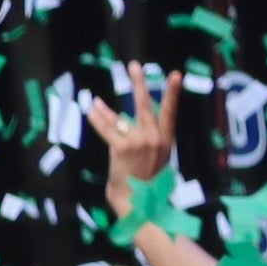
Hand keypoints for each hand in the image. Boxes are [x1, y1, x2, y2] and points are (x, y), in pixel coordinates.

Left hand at [80, 68, 176, 230]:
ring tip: (95, 101)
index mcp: (165, 139)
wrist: (140, 200)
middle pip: (144, 105)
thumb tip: (133, 117)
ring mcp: (139, 142)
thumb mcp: (157, 155)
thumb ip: (150, 135)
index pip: (170, 111)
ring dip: (104, 110)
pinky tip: (91, 112)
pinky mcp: (122, 148)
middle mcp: (154, 138)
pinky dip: (97, 119)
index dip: (172, 92)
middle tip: (134, 65)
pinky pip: (107, 129)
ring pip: (119, 117)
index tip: (175, 74)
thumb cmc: (147, 178)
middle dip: (139, 83)